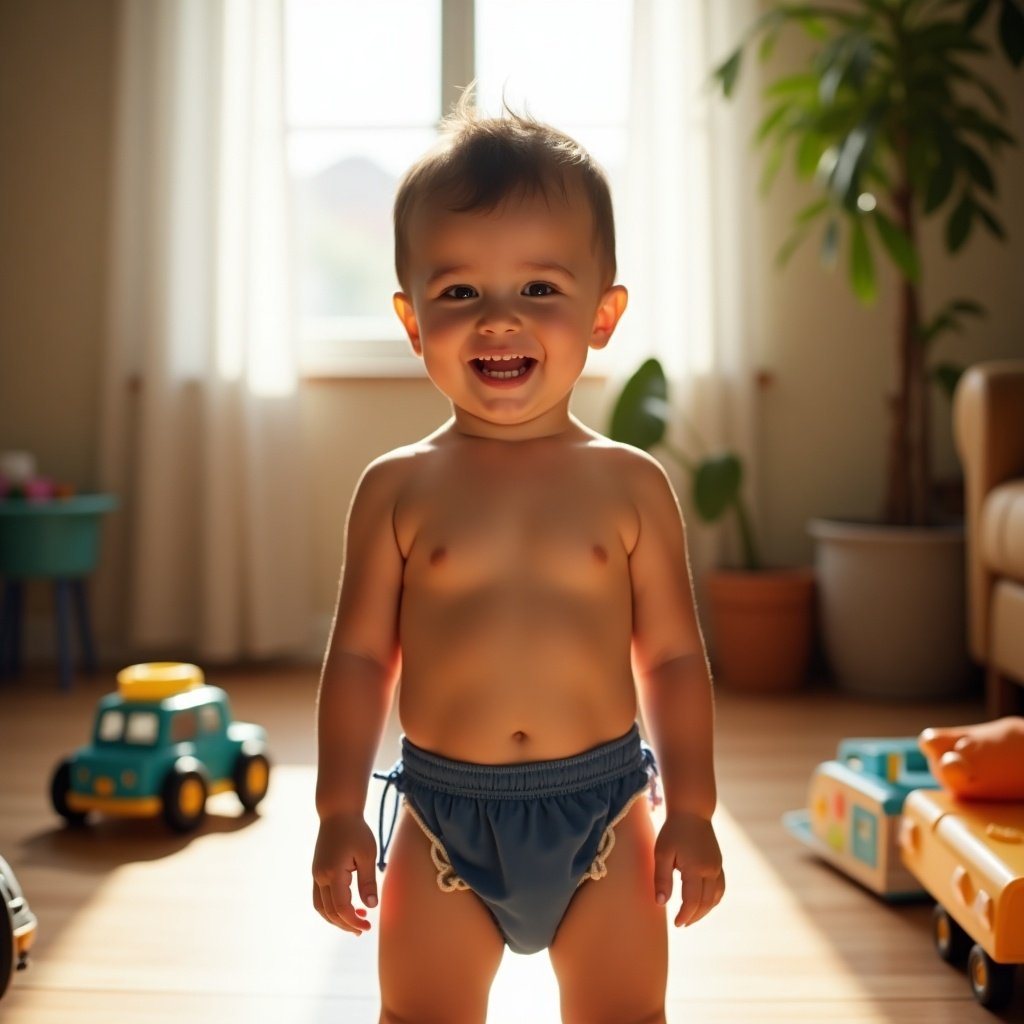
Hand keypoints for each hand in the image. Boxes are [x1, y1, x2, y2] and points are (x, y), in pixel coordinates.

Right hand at [312, 813, 378, 934]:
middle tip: (364, 929)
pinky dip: (330, 908)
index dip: (354, 921)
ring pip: (321, 907)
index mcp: (333, 873)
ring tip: (355, 921)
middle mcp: (320, 877)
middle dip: (346, 924)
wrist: (337, 812)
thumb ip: (368, 881)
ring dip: (336, 918)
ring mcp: (316, 874)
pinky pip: (319, 898)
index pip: (341, 908)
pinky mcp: (317, 871)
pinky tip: (346, 906)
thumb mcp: (367, 854)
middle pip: (330, 912)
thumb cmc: (356, 831)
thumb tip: (371, 906)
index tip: (368, 926)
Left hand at [653, 811, 724, 927]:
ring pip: (715, 897)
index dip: (685, 915)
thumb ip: (662, 879)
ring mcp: (717, 867)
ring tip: (691, 917)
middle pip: (706, 903)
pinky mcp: (719, 863)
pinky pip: (720, 888)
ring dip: (705, 910)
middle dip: (694, 916)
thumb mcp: (662, 853)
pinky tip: (703, 903)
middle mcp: (711, 870)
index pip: (692, 901)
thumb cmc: (673, 831)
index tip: (677, 924)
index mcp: (696, 869)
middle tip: (682, 924)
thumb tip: (661, 903)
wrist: (692, 811)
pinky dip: (713, 899)